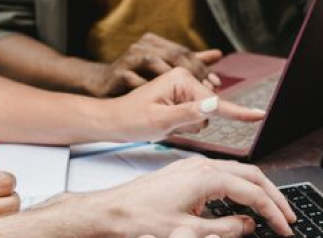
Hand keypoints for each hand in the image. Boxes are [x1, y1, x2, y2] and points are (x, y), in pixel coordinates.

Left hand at [79, 157, 295, 237]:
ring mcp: (194, 166)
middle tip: (289, 217)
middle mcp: (203, 165)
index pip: (254, 193)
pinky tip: (241, 202)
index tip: (285, 228)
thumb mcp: (188, 232)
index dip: (273, 212)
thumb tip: (249, 226)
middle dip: (274, 197)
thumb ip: (225, 229)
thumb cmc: (140, 219)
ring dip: (258, 191)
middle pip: (253, 176)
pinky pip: (223, 175)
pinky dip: (240, 188)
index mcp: (207, 177)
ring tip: (272, 210)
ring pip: (239, 173)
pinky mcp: (186, 172)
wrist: (111, 211)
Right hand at [89, 33, 222, 96]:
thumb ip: (192, 63)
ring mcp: (130, 59)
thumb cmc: (140, 86)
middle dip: (191, 74)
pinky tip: (158, 106)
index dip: (202, 67)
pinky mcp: (119, 74)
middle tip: (204, 93)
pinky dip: (147, 92)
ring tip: (184, 101)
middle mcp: (145, 48)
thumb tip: (217, 54)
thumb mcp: (168, 74)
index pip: (185, 53)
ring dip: (169, 83)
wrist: (104, 92)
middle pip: (173, 56)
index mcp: (158, 46)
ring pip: (155, 65)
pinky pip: (135, 80)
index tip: (215, 83)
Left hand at [106, 67, 264, 141]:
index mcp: (182, 79)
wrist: (115, 122)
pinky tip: (166, 122)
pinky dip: (183, 125)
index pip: (215, 102)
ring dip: (186, 126)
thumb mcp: (161, 119)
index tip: (259, 116)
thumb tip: (214, 104)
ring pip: (202, 118)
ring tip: (163, 123)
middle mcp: (185, 81)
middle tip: (166, 124)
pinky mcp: (182, 101)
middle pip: (209, 111)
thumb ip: (190, 113)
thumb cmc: (132, 120)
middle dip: (192, 123)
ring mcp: (184, 91)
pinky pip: (195, 119)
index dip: (237, 113)